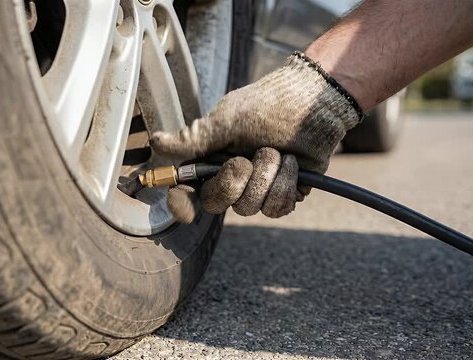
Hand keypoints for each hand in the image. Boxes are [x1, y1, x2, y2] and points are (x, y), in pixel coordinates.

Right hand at [152, 53, 361, 222]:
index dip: (183, 204)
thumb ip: (193, 138)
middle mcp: (232, 176)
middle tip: (246, 159)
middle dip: (233, 182)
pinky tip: (292, 163)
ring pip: (250, 207)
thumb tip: (156, 142)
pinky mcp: (285, 193)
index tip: (185, 209)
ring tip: (277, 152)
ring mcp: (259, 187)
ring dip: (266, 176)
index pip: (188, 191)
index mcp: (212, 158)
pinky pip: (277, 208)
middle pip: (218, 203)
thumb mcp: (226, 119)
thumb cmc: (269, 104)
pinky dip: (286, 183)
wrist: (316, 102)